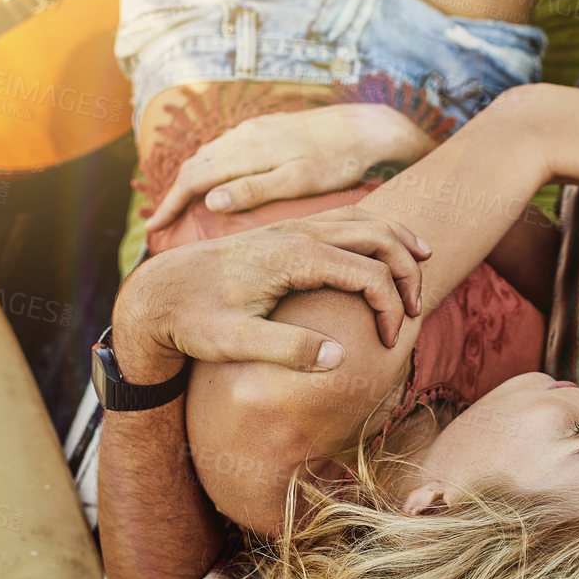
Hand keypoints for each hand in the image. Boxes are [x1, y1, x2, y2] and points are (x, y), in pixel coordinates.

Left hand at [113, 210, 431, 367]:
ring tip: (423, 263)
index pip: (367, 273)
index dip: (389, 308)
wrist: (155, 293)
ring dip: (396, 242)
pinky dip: (373, 231)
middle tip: (415, 310)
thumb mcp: (235, 344)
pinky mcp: (285, 232)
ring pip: (362, 219)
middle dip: (407, 270)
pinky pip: (343, 220)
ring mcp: (291, 228)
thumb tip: (341, 358)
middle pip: (375, 235)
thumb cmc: (193, 321)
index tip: (388, 344)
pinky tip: (382, 249)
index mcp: (292, 257)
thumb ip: (289, 350)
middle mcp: (296, 233)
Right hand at [143, 103, 436, 233]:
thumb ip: (255, 188)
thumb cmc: (338, 161)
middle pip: (194, 166)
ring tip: (179, 209)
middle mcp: (242, 136)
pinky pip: (225, 149)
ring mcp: (253, 130)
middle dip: (173, 196)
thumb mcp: (299, 179)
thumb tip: (209, 200)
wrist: (368, 127)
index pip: (193, 178)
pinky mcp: (266, 129)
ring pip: (208, 155)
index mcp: (245, 152)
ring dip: (190, 181)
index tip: (153, 231)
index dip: (170, 205)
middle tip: (158, 226)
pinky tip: (215, 185)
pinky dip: (210, 169)